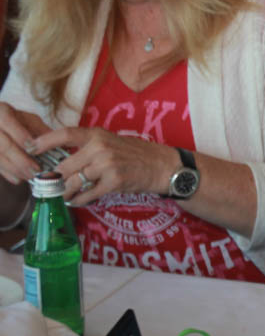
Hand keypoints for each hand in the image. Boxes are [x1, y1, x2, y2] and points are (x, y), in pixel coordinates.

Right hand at [0, 102, 51, 184]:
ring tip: (30, 177)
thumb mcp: (27, 119)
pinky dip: (7, 173)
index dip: (21, 137)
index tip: (34, 149)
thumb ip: (40, 129)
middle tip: (36, 171)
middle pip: (4, 145)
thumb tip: (57, 141)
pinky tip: (18, 179)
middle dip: (21, 160)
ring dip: (15, 169)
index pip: (9, 123)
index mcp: (1, 113)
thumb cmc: (14, 119)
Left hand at [31, 126, 177, 205]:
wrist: (162, 165)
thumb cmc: (135, 154)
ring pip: (73, 183)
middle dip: (56, 180)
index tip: (31, 148)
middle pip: (64, 166)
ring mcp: (107, 164)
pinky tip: (79, 200)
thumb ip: (88, 148)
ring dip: (65, 193)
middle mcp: (100, 147)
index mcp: (98, 134)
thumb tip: (61, 162)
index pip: (65, 134)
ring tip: (65, 196)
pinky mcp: (114, 181)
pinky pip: (87, 194)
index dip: (45, 141)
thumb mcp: (111, 142)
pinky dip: (79, 200)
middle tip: (51, 186)